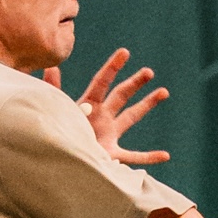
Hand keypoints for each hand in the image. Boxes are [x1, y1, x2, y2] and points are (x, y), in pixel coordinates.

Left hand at [44, 48, 171, 166]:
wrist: (56, 164)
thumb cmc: (54, 136)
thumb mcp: (54, 111)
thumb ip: (53, 90)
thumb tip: (51, 66)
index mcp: (87, 105)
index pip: (101, 82)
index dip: (113, 67)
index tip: (125, 52)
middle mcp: (101, 117)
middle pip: (121, 95)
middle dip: (135, 82)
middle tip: (148, 71)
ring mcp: (109, 135)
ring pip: (132, 117)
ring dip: (147, 104)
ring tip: (164, 91)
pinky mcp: (112, 156)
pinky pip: (135, 157)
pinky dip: (150, 157)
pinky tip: (165, 155)